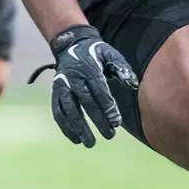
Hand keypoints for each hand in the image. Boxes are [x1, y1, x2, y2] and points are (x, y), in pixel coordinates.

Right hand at [26, 25, 138, 147]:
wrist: (70, 46)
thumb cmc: (96, 53)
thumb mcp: (110, 54)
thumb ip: (122, 68)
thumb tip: (133, 84)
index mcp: (88, 68)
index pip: (99, 90)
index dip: (107, 106)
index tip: (116, 123)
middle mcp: (72, 78)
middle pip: (85, 102)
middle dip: (97, 120)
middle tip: (109, 136)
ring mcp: (61, 86)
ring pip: (68, 109)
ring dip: (78, 127)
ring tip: (90, 143)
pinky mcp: (55, 93)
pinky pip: (57, 112)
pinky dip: (65, 127)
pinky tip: (75, 139)